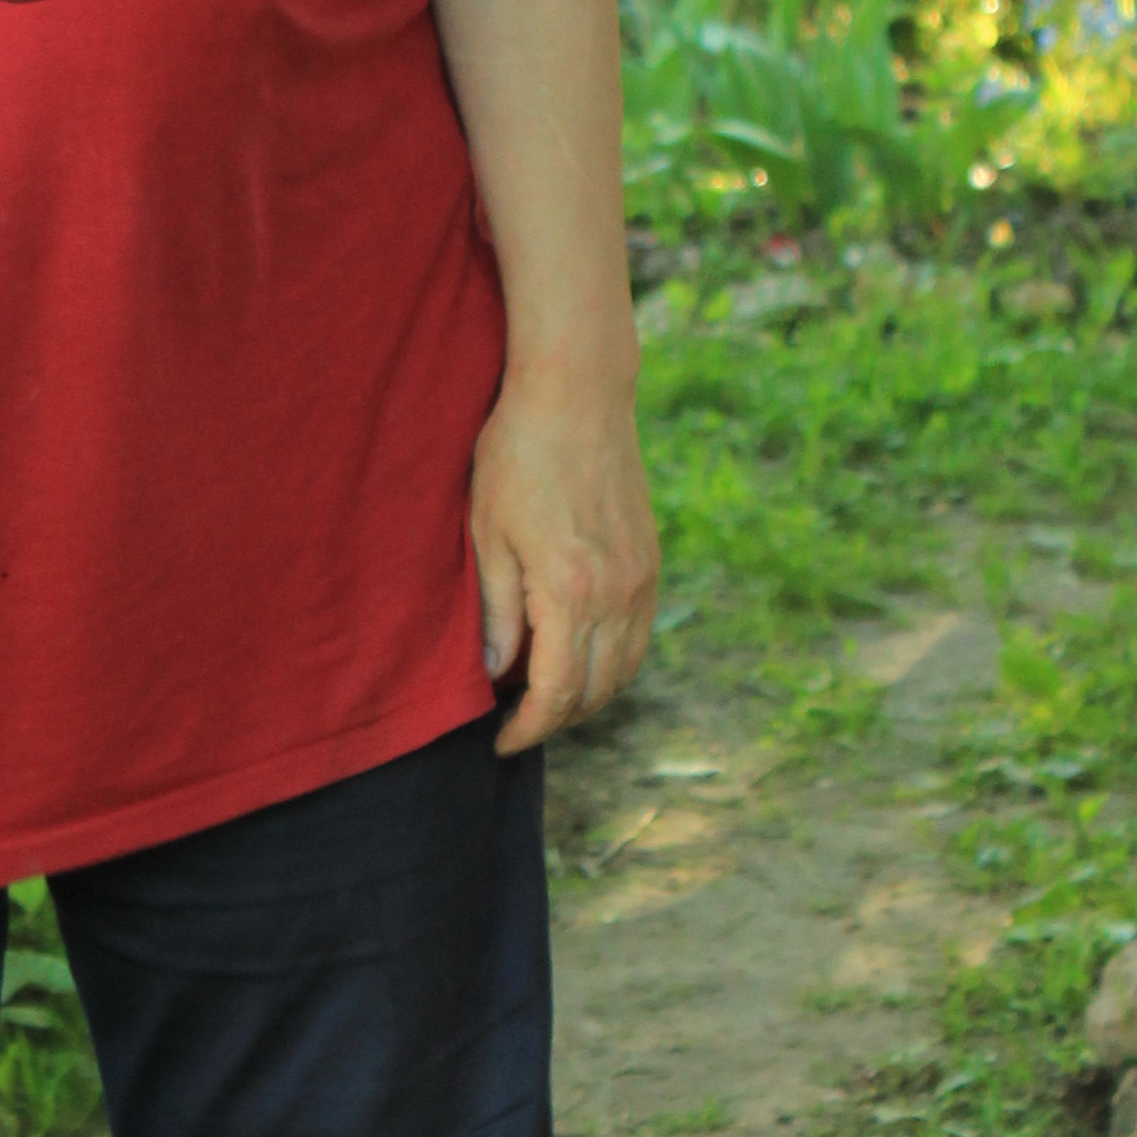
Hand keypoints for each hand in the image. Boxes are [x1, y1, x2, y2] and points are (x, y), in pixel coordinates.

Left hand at [469, 367, 657, 754]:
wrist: (578, 394)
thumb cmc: (517, 455)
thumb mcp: (486, 534)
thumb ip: (495, 611)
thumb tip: (494, 673)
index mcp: (569, 590)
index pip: (554, 693)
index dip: (527, 729)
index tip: (499, 742)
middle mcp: (616, 594)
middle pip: (594, 692)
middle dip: (554, 721)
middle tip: (514, 725)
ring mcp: (641, 579)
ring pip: (623, 671)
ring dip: (586, 698)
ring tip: (542, 698)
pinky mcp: (650, 562)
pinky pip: (638, 638)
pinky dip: (611, 665)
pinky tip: (577, 658)